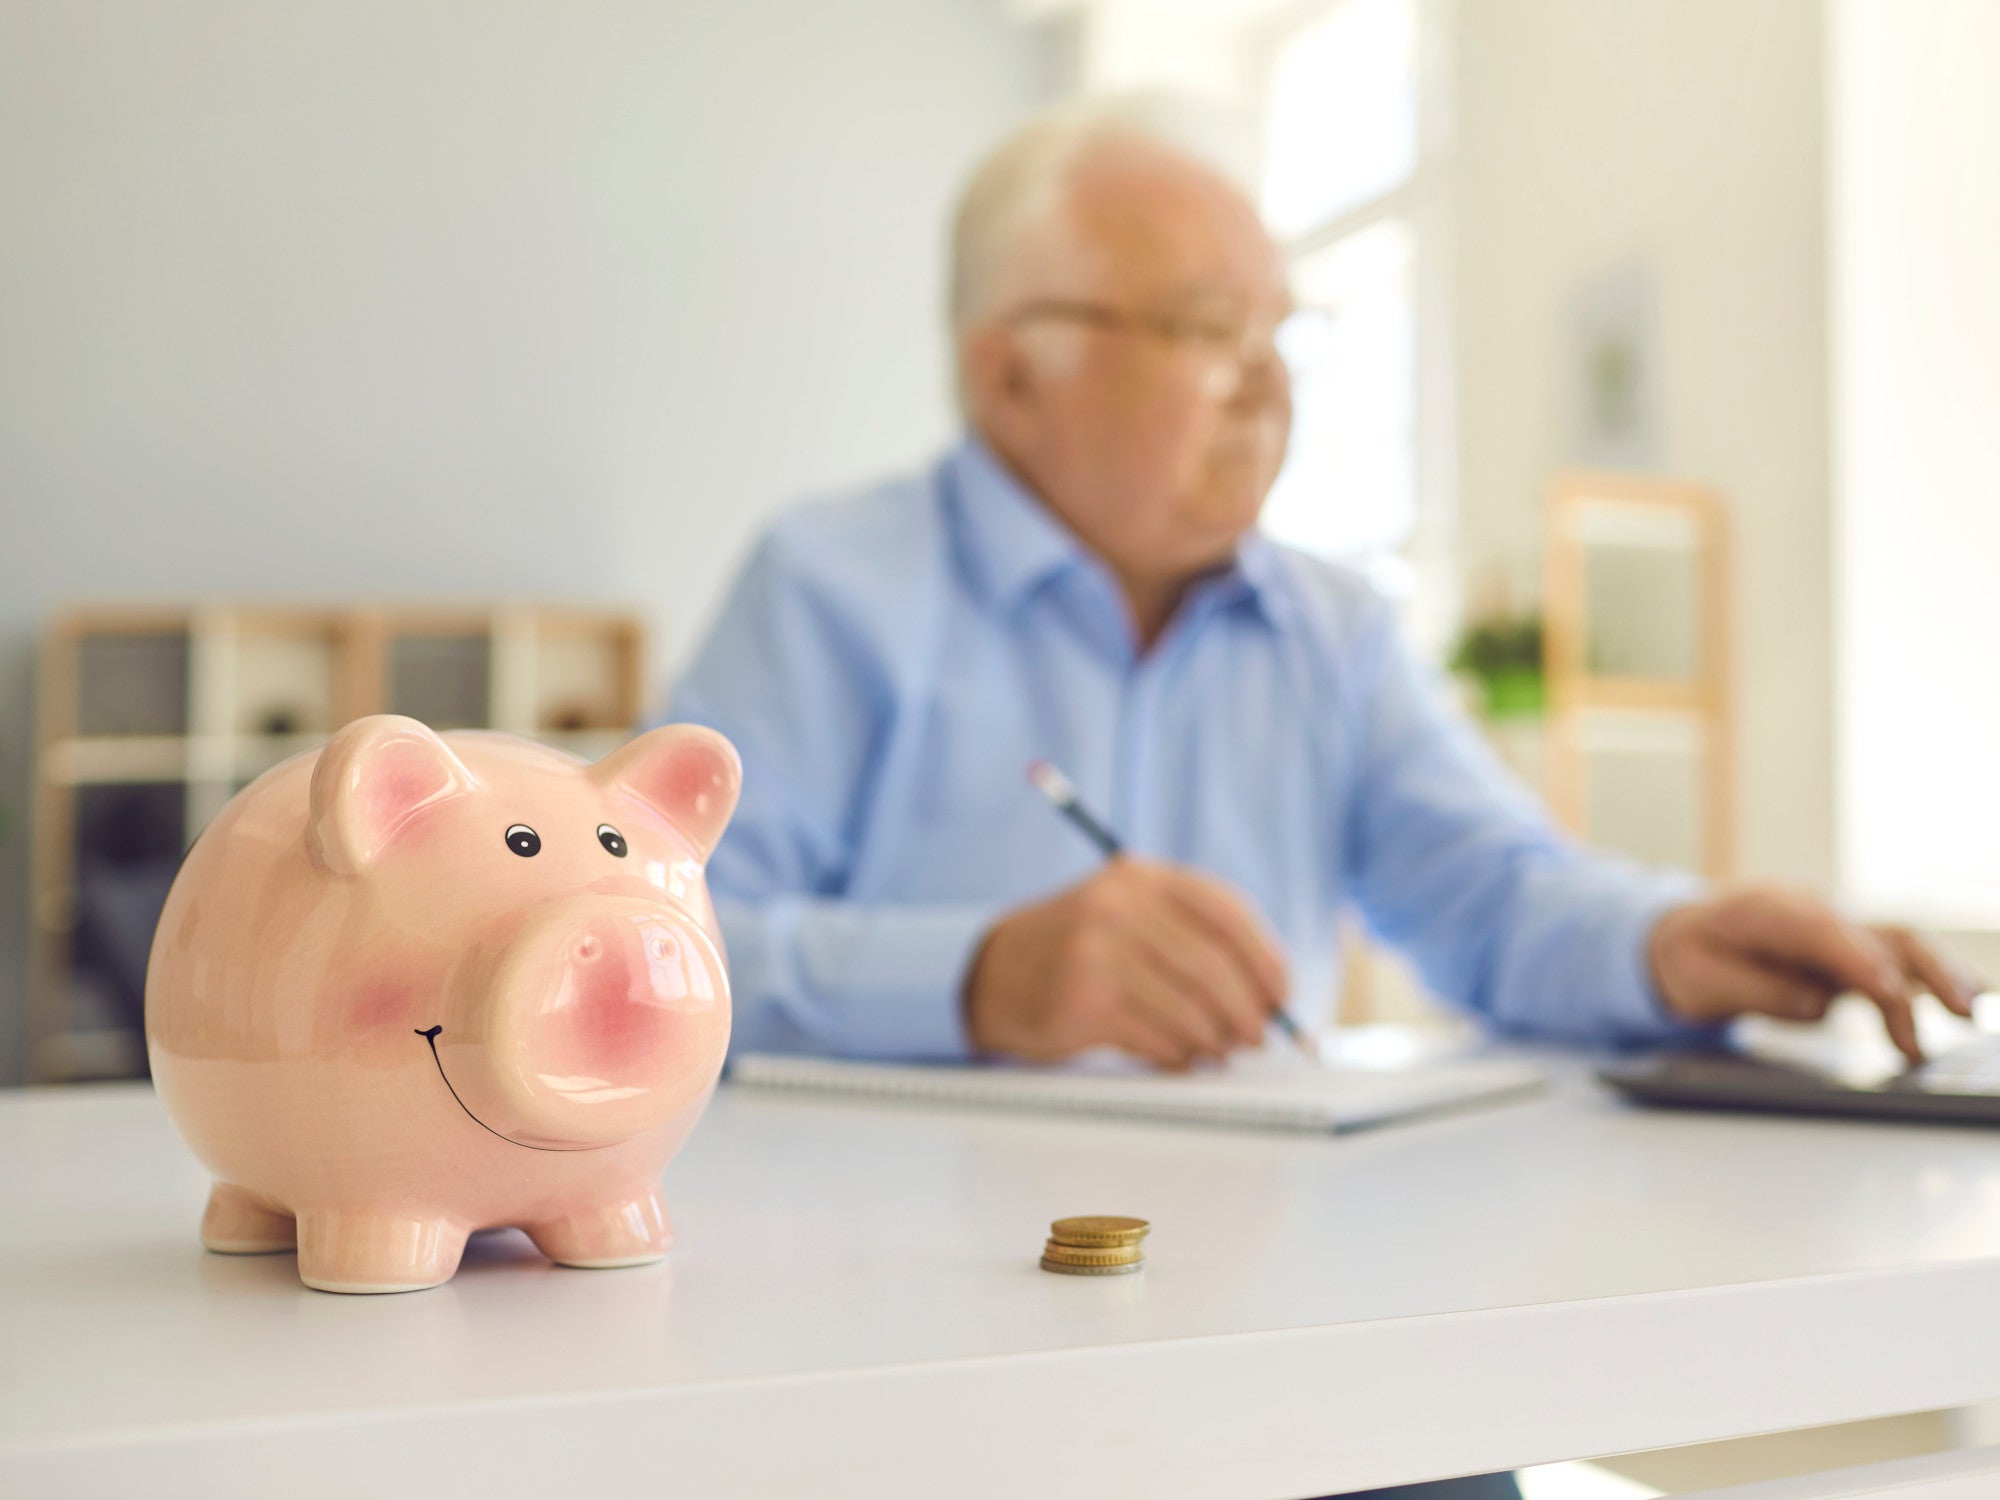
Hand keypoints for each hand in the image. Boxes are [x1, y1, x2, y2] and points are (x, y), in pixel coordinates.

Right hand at [962, 857, 1289, 1068]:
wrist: (995, 972)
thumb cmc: (1081, 948)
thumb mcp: (1130, 913)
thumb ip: (1192, 937)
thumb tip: (1269, 994)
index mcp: (1141, 877)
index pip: (1227, 912)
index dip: (1265, 959)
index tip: (1282, 995)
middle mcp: (1118, 906)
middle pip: (1213, 966)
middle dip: (1248, 1011)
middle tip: (1258, 1037)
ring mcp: (1096, 953)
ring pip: (1189, 1009)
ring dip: (1216, 1040)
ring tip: (1220, 1051)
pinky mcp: (1082, 1002)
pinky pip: (1156, 1038)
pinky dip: (1181, 1056)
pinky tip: (1182, 1057)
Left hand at [1648, 886, 1984, 1063]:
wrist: (1681, 934)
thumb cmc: (1689, 956)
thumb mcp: (1699, 979)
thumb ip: (1759, 991)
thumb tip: (1820, 1004)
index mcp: (1766, 910)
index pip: (1821, 931)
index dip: (1857, 960)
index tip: (1887, 991)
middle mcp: (1812, 911)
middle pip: (1876, 933)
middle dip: (1920, 968)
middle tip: (1957, 1009)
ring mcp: (1834, 929)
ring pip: (1898, 945)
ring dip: (1937, 977)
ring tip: (1969, 1014)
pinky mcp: (1847, 952)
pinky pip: (1894, 963)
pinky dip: (1927, 983)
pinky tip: (1959, 1004)